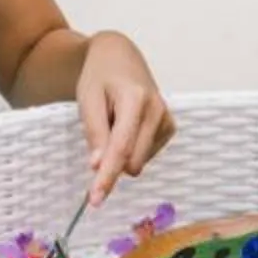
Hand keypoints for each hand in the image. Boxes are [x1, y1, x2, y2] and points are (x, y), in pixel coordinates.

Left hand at [73, 32, 175, 202]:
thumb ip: (95, 132)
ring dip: (121, 153)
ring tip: (113, 123)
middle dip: (111, 166)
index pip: (121, 147)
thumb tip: (98, 166)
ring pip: (139, 161)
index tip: (95, 200)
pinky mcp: (169, 127)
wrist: (118, 57)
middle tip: (94, 151)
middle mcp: (157, 110)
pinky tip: (126, 126)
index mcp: (136, 99)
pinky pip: (145, 155)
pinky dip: (131, 149)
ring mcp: (166, 119)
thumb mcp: (88, 99)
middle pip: (132, 160)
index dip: (108, 177)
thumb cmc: (99, 77)